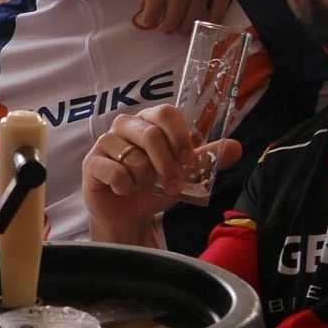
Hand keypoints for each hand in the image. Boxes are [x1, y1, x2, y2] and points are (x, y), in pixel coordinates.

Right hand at [79, 102, 239, 241]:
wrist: (127, 214)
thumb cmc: (153, 188)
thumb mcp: (184, 173)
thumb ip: (206, 159)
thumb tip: (236, 147)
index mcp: (149, 121)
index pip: (166, 113)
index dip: (179, 136)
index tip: (188, 160)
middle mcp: (125, 125)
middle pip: (151, 134)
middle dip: (166, 165)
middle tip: (173, 185)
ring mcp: (105, 143)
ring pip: (133, 157)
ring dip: (144, 179)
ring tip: (141, 186)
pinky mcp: (91, 163)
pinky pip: (115, 172)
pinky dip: (125, 186)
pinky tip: (123, 190)